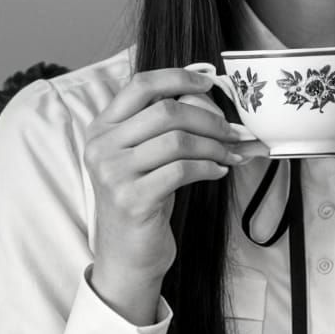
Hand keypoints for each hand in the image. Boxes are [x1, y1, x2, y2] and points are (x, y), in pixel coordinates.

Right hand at [82, 65, 268, 286]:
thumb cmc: (143, 201)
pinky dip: (208, 168)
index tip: (209, 83)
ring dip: (214, 145)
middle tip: (232, 131)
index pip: (140, 85)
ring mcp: (114, 173)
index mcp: (102, 128)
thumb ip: (162, 127)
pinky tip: (218, 172)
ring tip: (230, 154)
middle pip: (166, 111)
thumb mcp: (144, 158)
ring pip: (177, 140)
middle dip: (208, 118)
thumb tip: (209, 99)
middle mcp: (102, 147)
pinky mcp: (132, 199)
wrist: (128, 255)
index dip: (178, 77)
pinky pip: (181, 171)